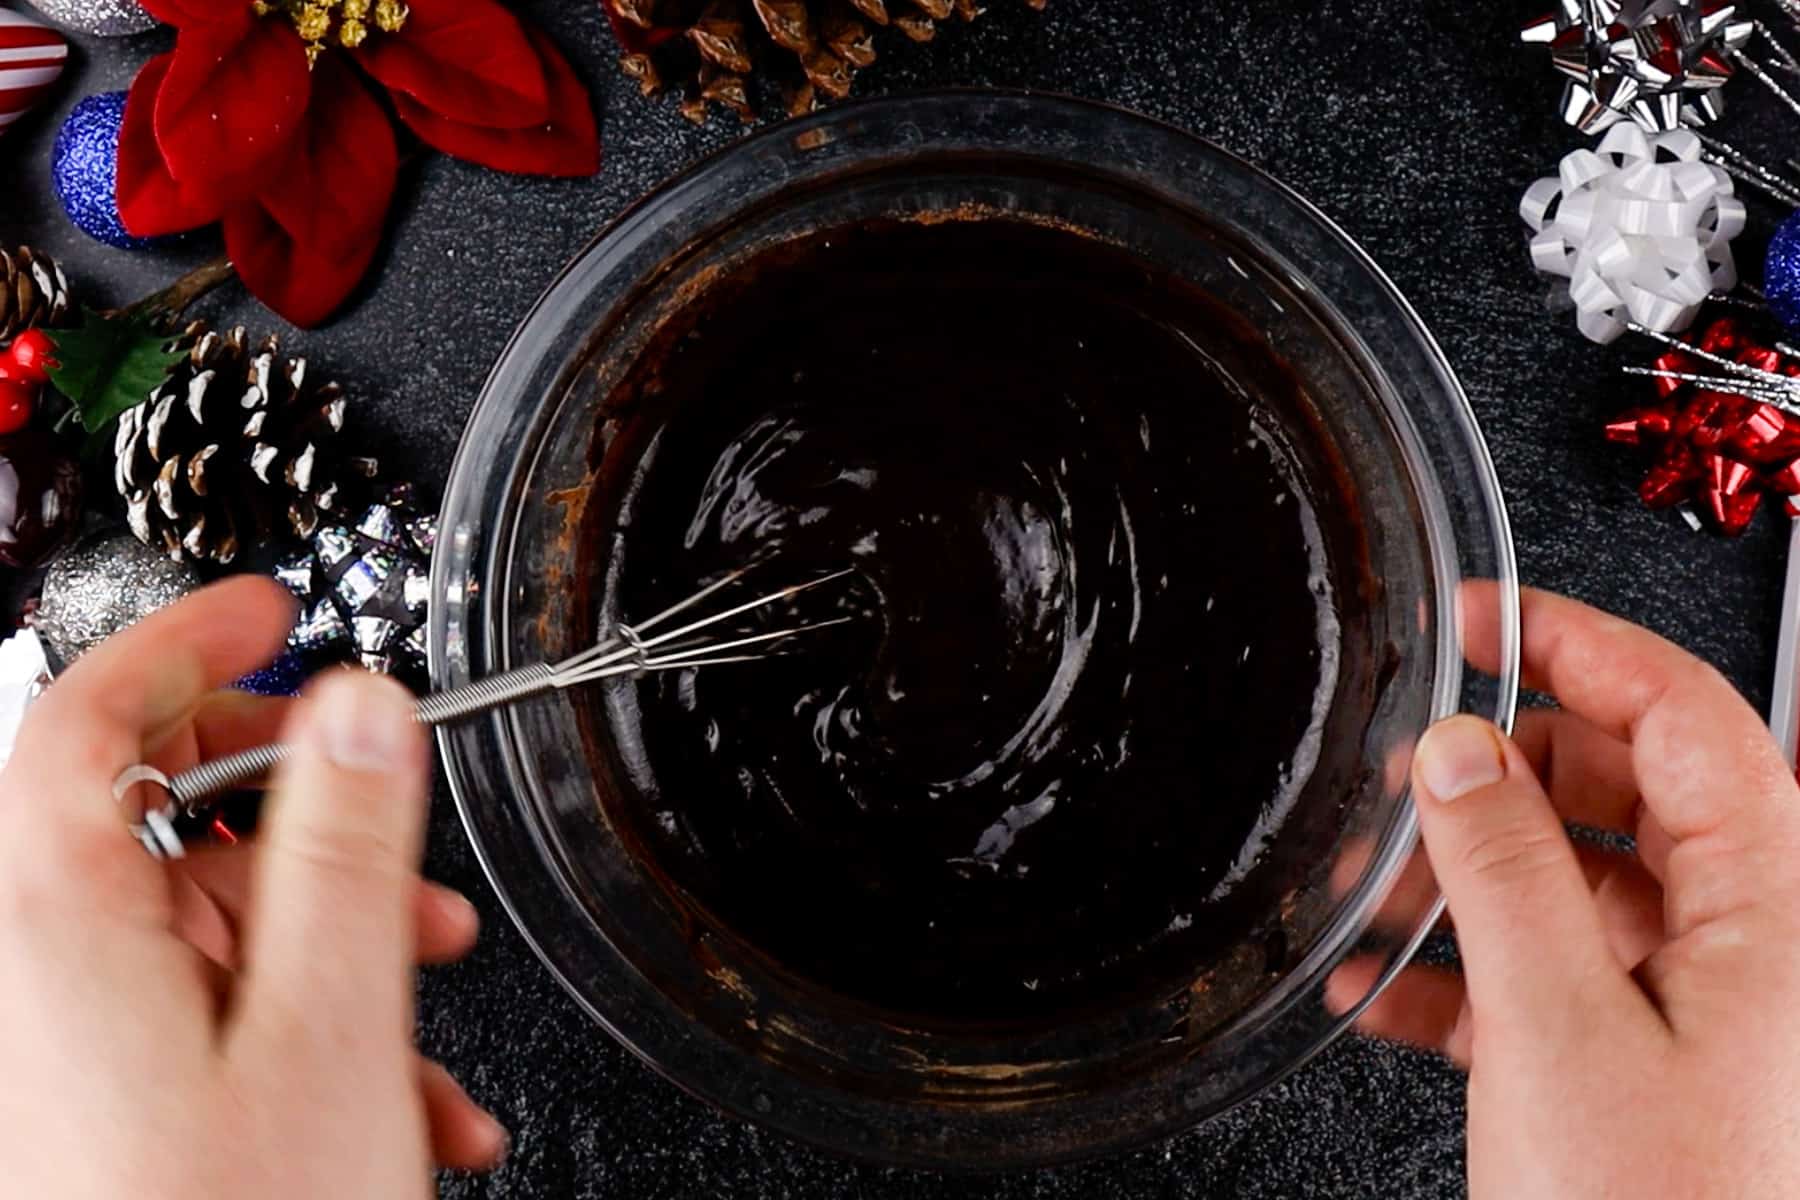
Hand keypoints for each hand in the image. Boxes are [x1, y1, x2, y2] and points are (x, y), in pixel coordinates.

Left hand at [0, 579, 506, 1197]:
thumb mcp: (327, 1027)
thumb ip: (345, 848)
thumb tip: (359, 709)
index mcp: (64, 928)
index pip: (88, 716)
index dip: (182, 637)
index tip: (266, 605)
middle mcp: (40, 980)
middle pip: (151, 817)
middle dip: (295, 808)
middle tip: (384, 814)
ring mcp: (67, 1052)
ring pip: (199, 928)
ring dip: (327, 934)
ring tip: (425, 983)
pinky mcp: (103, 1112)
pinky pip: (204, 1020)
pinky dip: (307, 1024)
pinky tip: (401, 1099)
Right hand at [1331, 588, 1799, 1196]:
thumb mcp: (1560, 1031)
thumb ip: (1506, 872)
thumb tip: (1460, 753)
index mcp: (1770, 906)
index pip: (1684, 712)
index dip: (1576, 644)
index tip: (1479, 614)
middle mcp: (1751, 940)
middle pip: (1628, 788)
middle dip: (1504, 776)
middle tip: (1409, 777)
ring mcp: (1702, 1005)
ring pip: (1581, 882)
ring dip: (1468, 882)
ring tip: (1374, 899)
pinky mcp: (1649, 1063)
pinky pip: (1556, 972)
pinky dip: (1466, 970)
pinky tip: (1385, 994)